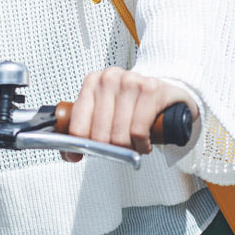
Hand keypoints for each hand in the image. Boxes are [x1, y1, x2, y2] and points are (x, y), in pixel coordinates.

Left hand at [63, 67, 198, 160]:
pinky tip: (144, 143)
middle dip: (109, 149)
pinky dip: (141, 145)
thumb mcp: (106, 112)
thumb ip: (86, 128)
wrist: (165, 94)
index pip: (78, 124)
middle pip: (99, 134)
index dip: (79, 146)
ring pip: (119, 135)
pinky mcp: (151, 89)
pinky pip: (138, 131)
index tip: (80, 155)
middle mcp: (110, 78)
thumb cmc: (133, 105)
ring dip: (128, 149)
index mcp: (92, 82)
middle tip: (117, 149)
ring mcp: (131, 81)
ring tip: (133, 145)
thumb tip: (69, 154)